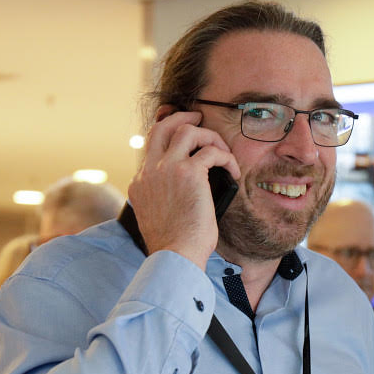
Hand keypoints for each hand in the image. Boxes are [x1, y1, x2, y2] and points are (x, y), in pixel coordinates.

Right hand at [127, 109, 240, 269]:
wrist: (174, 255)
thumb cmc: (173, 245)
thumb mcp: (158, 217)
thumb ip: (164, 197)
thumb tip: (187, 190)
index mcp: (139, 183)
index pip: (151, 146)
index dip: (168, 136)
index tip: (184, 137)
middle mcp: (149, 171)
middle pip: (162, 127)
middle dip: (182, 117)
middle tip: (199, 118)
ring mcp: (167, 169)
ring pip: (187, 130)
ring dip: (208, 135)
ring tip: (222, 150)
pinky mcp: (189, 173)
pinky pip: (212, 151)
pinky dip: (226, 157)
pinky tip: (233, 170)